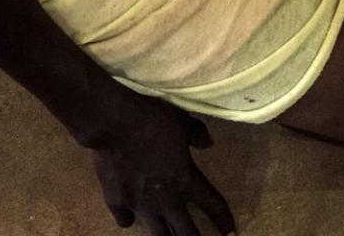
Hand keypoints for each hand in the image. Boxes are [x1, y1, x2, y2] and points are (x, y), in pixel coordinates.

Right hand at [87, 93, 234, 235]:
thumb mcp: (182, 122)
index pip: (213, 206)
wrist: (113, 123)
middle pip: (187, 233)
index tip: (230, 229)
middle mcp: (166, 200)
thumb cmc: (152, 120)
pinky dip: (130, 220)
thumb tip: (208, 142)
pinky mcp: (117, 203)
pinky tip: (130, 217)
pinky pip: (125, 221)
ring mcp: (140, 205)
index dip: (224, 220)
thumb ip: (197, 135)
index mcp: (186, 180)